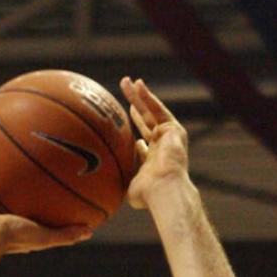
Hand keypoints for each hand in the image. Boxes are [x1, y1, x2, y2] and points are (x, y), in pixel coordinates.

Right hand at [0, 155, 90, 253]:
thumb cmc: (16, 238)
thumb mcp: (46, 237)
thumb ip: (67, 234)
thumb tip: (90, 230)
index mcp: (15, 225)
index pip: (26, 214)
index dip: (33, 205)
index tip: (41, 192)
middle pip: (4, 196)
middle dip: (10, 185)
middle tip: (18, 168)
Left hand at [120, 77, 190, 208]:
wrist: (164, 189)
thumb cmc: (147, 194)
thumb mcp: (128, 188)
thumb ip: (120, 182)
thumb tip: (102, 191)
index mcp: (152, 161)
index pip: (144, 143)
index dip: (136, 133)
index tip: (126, 123)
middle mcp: (162, 147)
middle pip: (146, 122)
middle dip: (135, 107)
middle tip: (124, 94)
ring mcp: (169, 137)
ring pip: (151, 112)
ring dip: (139, 96)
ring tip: (128, 82)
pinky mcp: (174, 129)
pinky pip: (158, 109)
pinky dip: (148, 97)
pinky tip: (138, 85)